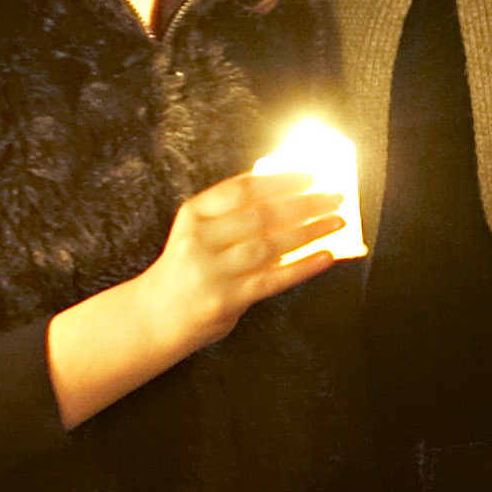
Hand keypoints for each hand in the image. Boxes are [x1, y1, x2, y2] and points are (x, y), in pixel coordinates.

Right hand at [153, 171, 351, 346]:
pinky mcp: (226, 300)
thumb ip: (234, 216)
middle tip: (335, 196)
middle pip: (262, 215)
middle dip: (305, 203)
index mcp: (193, 215)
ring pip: (271, 245)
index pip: (243, 188)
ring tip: (337, 222)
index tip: (311, 175)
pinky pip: (274, 280)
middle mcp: (200, 240)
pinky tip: (326, 256)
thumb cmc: (186, 269)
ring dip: (310, 231)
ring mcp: (213, 272)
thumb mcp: (199, 233)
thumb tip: (291, 197)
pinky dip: (304, 267)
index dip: (281, 179)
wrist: (154, 317)